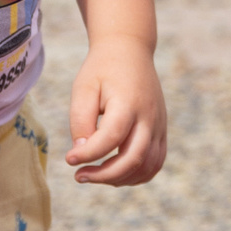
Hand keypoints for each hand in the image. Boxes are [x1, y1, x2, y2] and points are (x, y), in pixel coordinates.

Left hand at [67, 37, 166, 184]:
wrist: (130, 51)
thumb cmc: (102, 70)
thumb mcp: (84, 88)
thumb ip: (80, 120)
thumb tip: (81, 153)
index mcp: (128, 103)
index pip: (110, 139)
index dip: (88, 155)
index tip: (69, 159)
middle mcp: (149, 117)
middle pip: (133, 159)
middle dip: (104, 175)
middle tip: (79, 176)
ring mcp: (159, 126)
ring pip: (147, 167)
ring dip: (120, 179)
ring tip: (95, 175)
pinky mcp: (161, 131)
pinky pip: (155, 163)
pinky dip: (137, 175)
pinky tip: (115, 173)